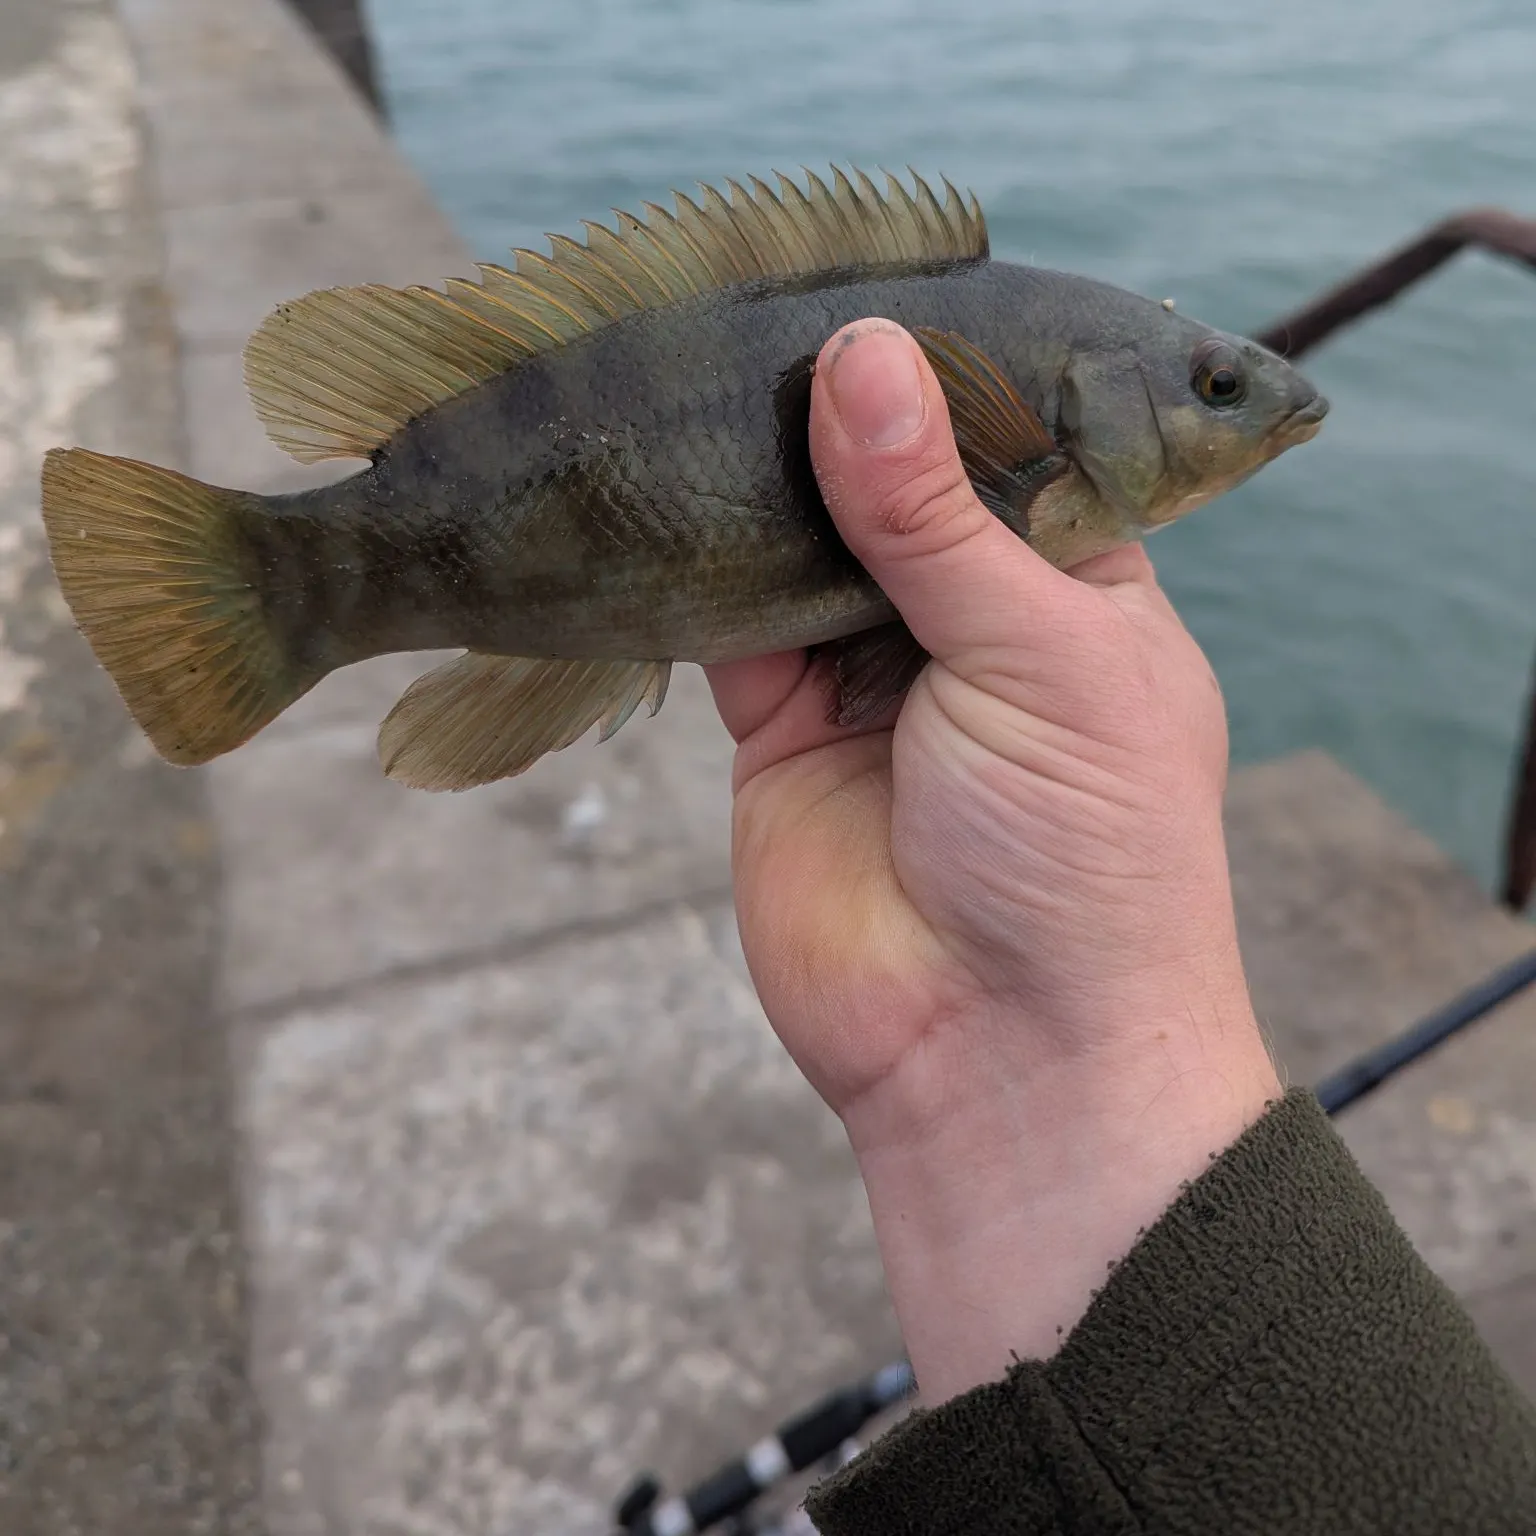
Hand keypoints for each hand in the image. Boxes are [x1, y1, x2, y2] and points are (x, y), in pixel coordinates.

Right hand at [705, 321, 1279, 1402]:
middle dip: (834, 426)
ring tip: (696, 381)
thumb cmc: (1079, 855)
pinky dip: (697, 570)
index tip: (860, 294)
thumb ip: (936, 518)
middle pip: (892, 492)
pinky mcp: (781, 731)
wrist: (996, 1059)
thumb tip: (861, 357)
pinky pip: (728, 626)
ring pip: (800, 549)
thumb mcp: (1036, 658)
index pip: (1007, 452)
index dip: (940, 381)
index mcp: (1076, 593)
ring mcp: (871, 679)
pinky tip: (664, 490)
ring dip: (757, 488)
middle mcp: (973, 625)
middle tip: (752, 319)